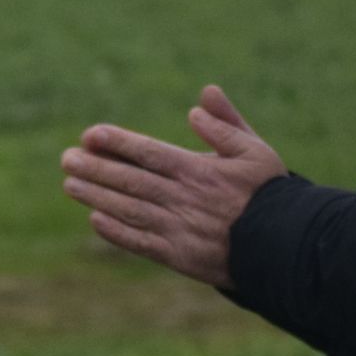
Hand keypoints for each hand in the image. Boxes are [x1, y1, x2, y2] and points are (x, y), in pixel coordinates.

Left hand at [60, 86, 284, 289]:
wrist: (288, 245)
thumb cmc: (270, 193)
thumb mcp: (255, 151)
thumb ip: (226, 124)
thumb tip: (201, 99)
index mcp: (201, 171)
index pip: (150, 153)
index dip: (118, 143)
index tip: (90, 134)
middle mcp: (184, 199)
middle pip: (131, 180)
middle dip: (96, 168)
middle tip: (67, 158)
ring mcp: (179, 229)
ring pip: (129, 210)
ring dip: (97, 196)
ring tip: (70, 183)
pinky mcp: (179, 256)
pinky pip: (141, 243)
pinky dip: (116, 232)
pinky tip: (94, 219)